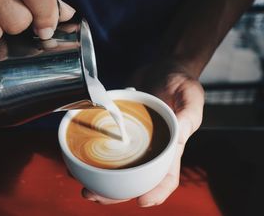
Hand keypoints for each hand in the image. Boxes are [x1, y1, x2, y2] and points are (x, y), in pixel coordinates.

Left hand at [82, 61, 204, 205]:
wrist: (163, 65)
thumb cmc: (181, 81)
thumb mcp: (190, 94)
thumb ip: (188, 114)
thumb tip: (179, 135)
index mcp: (171, 145)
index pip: (167, 176)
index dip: (157, 193)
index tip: (141, 201)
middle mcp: (151, 147)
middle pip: (135, 179)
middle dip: (115, 193)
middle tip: (91, 195)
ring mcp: (135, 139)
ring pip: (117, 167)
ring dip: (99, 179)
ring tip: (80, 183)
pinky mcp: (121, 127)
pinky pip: (106, 145)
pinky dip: (92, 154)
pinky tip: (77, 157)